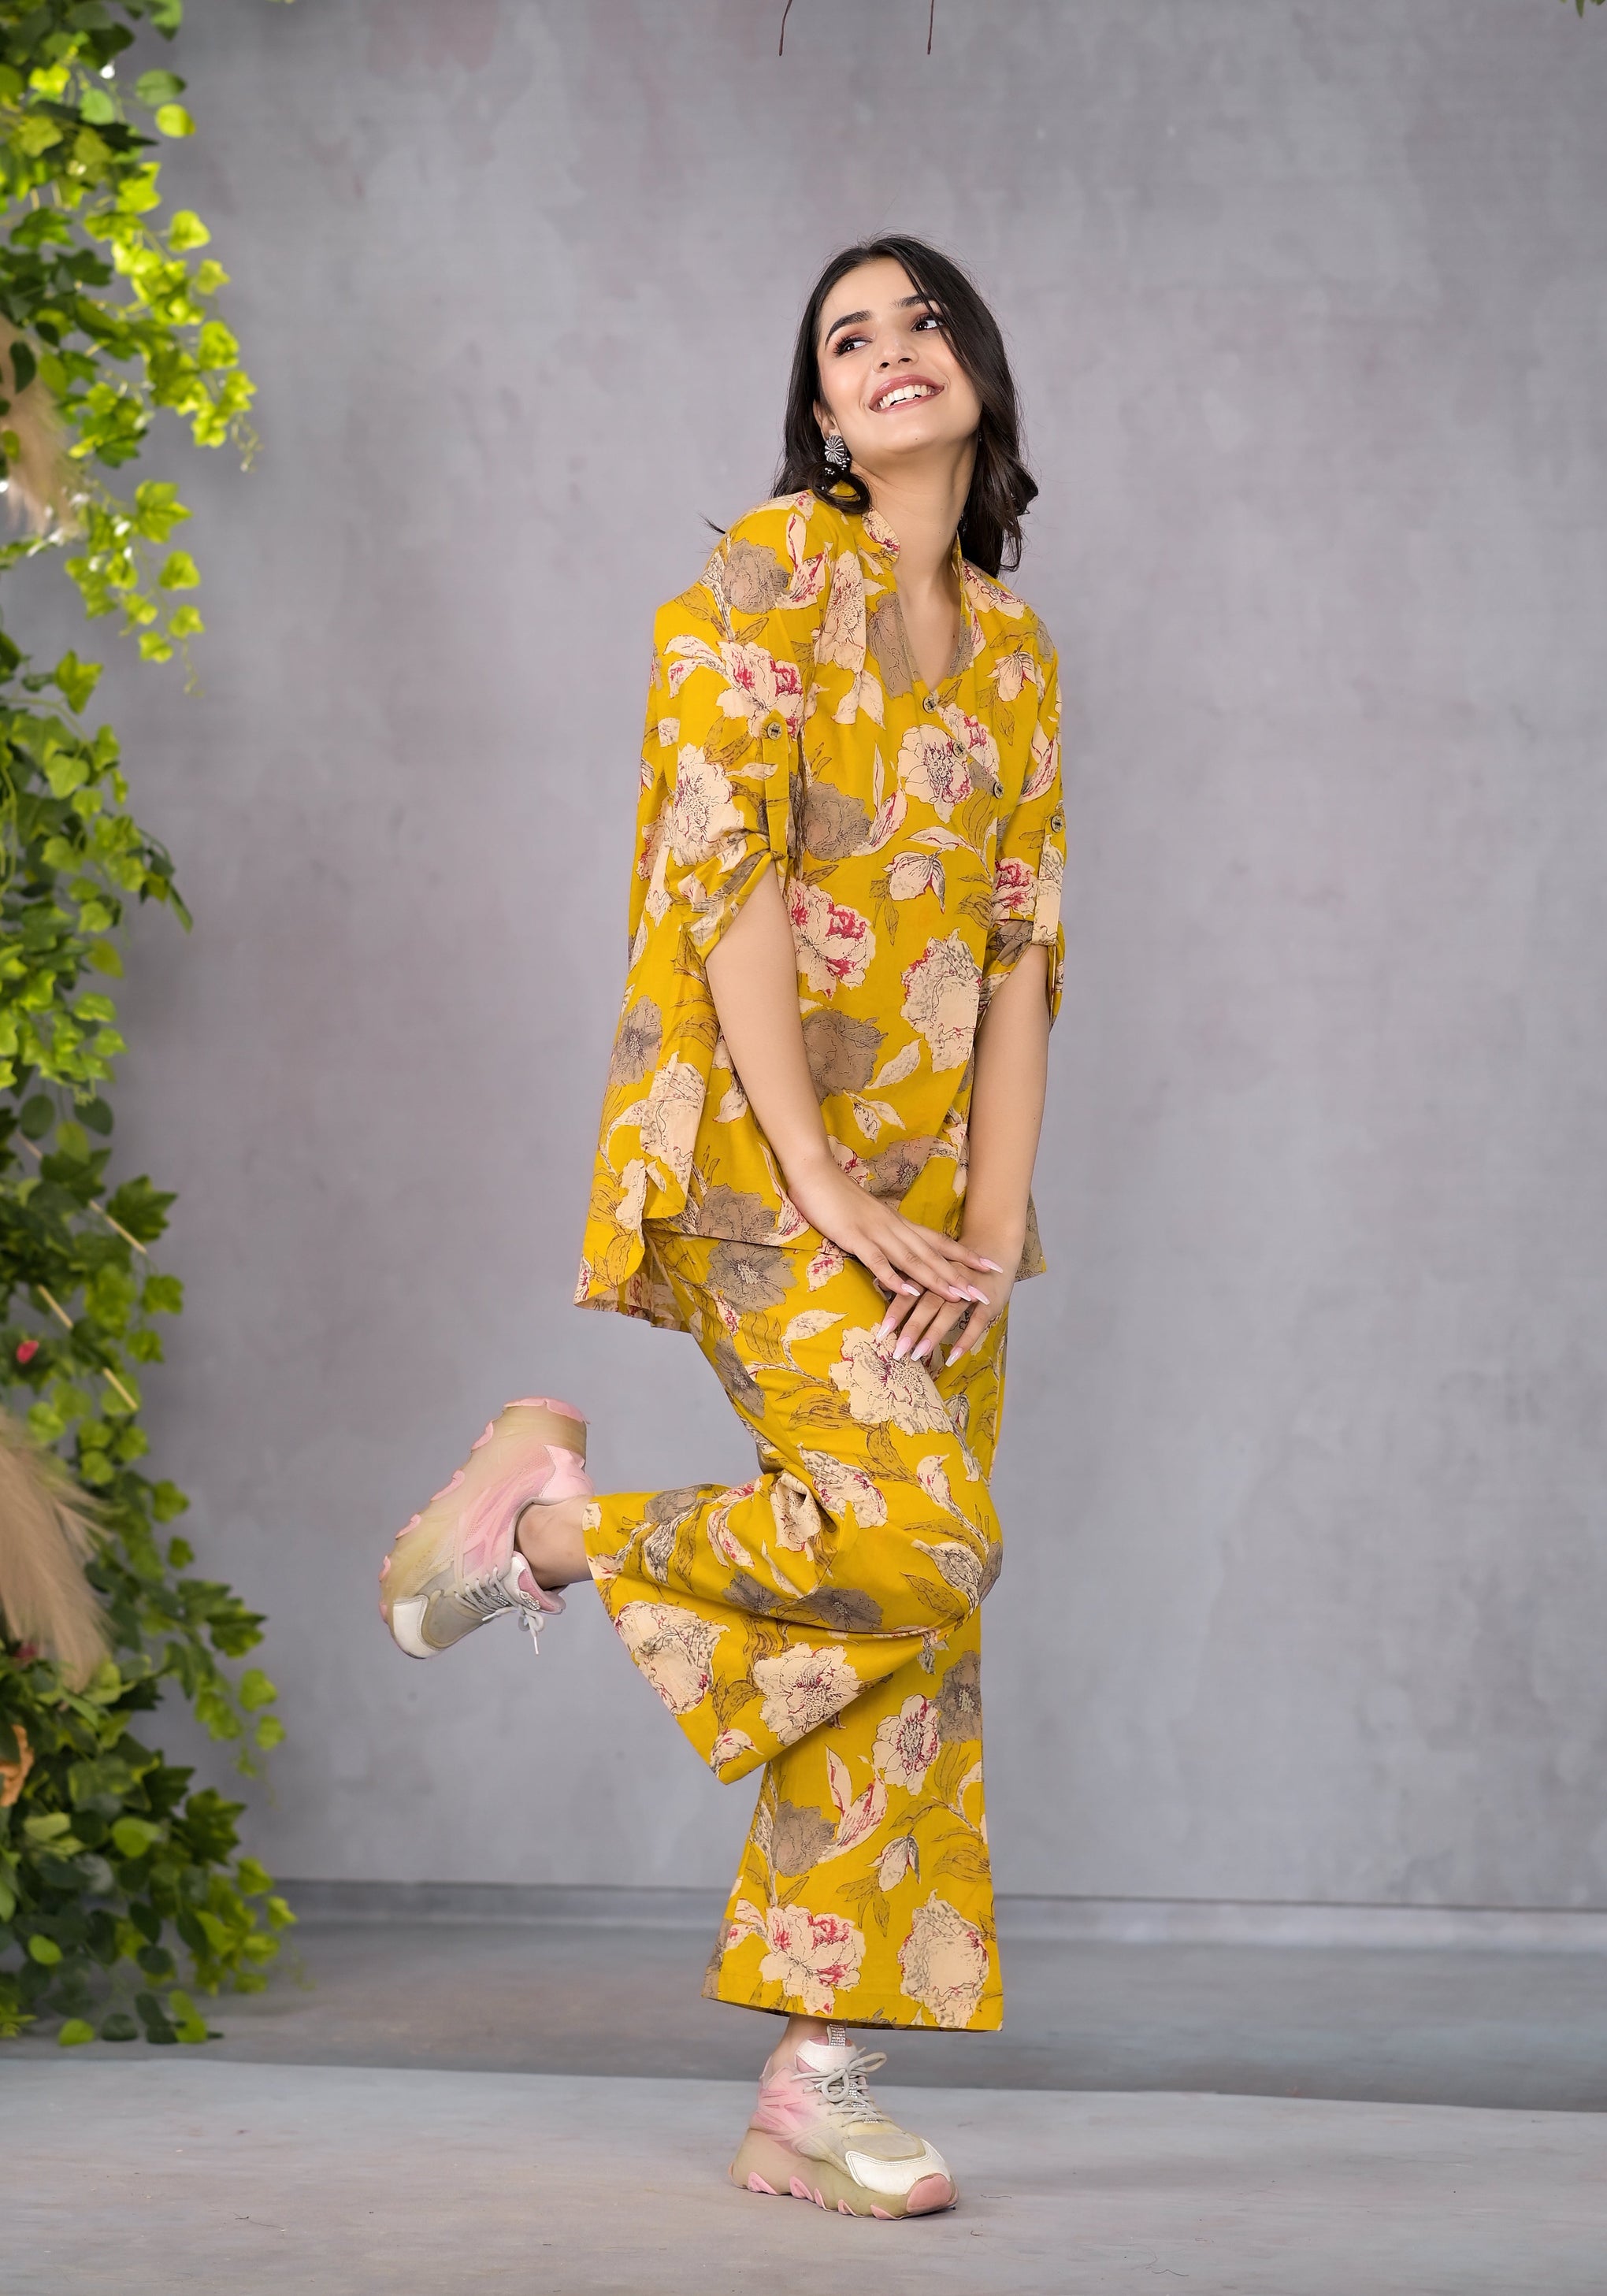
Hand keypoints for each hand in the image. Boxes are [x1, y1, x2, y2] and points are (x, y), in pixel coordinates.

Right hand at [782, 1154, 999, 1310]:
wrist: (815, 1173)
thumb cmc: (839, 1196)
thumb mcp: (869, 1216)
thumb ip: (885, 1232)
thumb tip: (901, 1247)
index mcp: (898, 1222)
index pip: (939, 1240)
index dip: (964, 1255)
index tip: (988, 1266)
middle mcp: (894, 1226)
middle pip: (932, 1254)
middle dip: (958, 1275)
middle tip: (981, 1292)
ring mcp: (875, 1231)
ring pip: (912, 1259)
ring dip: (935, 1279)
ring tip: (957, 1297)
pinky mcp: (854, 1237)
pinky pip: (878, 1260)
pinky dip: (894, 1277)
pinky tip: (908, 1292)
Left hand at [878, 1241, 1016, 1366]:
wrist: (994, 1245)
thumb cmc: (955, 1260)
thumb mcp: (930, 1262)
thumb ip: (908, 1274)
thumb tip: (879, 1283)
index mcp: (932, 1269)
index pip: (911, 1291)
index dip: (897, 1310)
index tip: (882, 1331)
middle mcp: (949, 1279)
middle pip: (928, 1303)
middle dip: (913, 1327)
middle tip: (898, 1349)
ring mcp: (970, 1290)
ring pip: (950, 1311)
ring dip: (934, 1333)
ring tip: (919, 1354)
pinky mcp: (989, 1301)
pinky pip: (977, 1323)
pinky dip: (966, 1340)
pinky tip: (953, 1356)